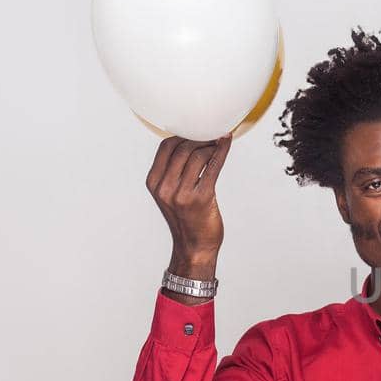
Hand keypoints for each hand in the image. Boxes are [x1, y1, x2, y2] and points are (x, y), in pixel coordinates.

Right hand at [145, 134, 230, 285]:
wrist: (194, 247)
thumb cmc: (186, 219)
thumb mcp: (169, 194)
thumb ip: (173, 171)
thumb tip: (189, 142)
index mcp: (154, 183)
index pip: (166, 147)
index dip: (182, 135)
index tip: (196, 132)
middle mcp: (165, 187)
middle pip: (182, 148)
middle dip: (199, 138)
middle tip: (212, 135)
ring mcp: (182, 193)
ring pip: (198, 155)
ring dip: (211, 145)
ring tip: (218, 143)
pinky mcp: (202, 198)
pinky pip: (213, 166)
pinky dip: (221, 151)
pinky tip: (226, 143)